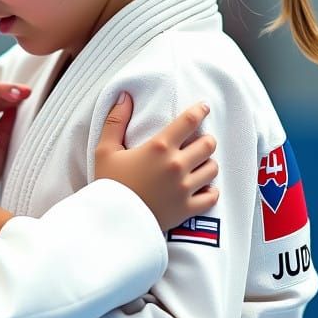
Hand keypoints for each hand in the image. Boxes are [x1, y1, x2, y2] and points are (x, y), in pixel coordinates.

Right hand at [94, 93, 218, 230]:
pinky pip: (212, 196)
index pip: (189, 121)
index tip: (203, 107)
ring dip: (207, 164)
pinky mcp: (187, 209)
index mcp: (159, 148)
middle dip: (205, 140)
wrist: (111, 220)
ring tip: (198, 165)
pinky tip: (201, 188)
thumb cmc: (107, 183)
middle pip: (208, 145)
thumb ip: (115, 121)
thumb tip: (125, 96)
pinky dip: (209, 191)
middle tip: (197, 142)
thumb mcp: (104, 150)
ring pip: (212, 169)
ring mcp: (184, 188)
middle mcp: (176, 165)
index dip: (199, 111)